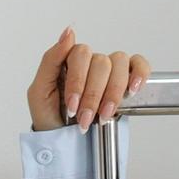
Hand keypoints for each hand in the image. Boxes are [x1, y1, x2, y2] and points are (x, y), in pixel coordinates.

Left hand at [28, 28, 150, 131]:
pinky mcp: (128, 84)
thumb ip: (51, 59)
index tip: (72, 107)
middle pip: (101, 62)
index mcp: (70, 61)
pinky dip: (139, 74)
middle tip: (85, 118)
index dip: (78, 81)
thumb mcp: (39, 91)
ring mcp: (111, 73)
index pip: (80, 54)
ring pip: (119, 65)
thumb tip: (69, 33)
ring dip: (112, 94)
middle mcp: (91, 64)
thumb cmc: (52, 119)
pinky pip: (139, 65)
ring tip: (104, 116)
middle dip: (93, 95)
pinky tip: (133, 89)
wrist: (66, 145)